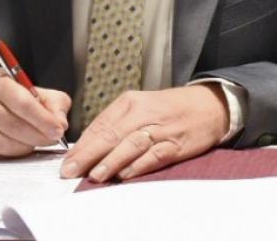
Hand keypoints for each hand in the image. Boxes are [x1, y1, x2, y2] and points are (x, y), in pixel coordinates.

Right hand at [0, 68, 70, 158]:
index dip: (42, 118)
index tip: (59, 129)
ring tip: (37, 140)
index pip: (21, 101)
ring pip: (6, 142)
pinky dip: (15, 153)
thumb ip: (52, 102)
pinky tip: (21, 145)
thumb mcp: (31, 91)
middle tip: (54, 139)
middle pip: (13, 124)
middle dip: (39, 135)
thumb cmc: (7, 99)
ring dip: (28, 145)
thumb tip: (61, 123)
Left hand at [61, 84, 228, 181]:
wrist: (209, 105)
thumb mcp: (140, 106)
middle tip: (71, 170)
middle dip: (89, 155)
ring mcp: (161, 129)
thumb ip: (115, 124)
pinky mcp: (176, 144)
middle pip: (112, 134)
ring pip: (132, 145)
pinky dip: (139, 166)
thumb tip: (87, 148)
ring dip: (112, 161)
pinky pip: (155, 156)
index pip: (100, 125)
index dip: (82, 145)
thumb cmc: (169, 109)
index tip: (67, 162)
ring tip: (95, 175)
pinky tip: (125, 175)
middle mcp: (145, 113)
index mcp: (131, 102)